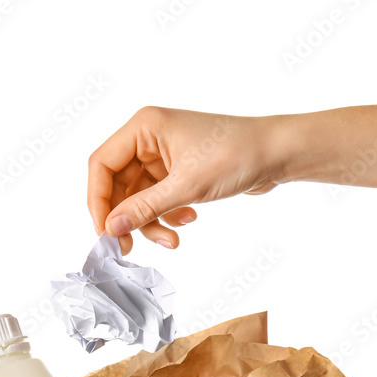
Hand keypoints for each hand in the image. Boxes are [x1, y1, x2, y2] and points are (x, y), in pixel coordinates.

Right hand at [87, 107, 284, 252]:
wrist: (278, 154)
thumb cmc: (237, 154)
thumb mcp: (186, 186)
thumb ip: (144, 208)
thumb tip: (111, 229)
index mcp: (144, 127)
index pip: (102, 165)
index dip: (98, 201)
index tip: (105, 232)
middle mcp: (148, 138)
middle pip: (117, 185)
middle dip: (127, 218)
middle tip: (128, 249)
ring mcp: (163, 155)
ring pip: (138, 198)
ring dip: (151, 222)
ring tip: (172, 241)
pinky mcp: (178, 171)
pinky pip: (157, 200)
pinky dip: (166, 216)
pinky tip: (187, 219)